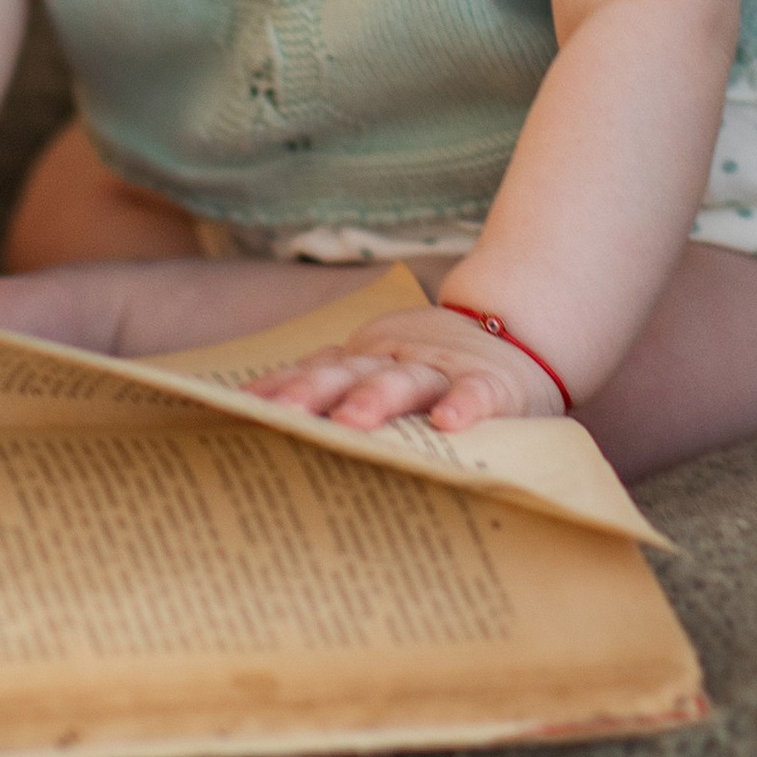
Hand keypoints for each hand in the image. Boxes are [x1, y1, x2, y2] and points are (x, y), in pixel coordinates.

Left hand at [246, 303, 566, 436]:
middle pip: (348, 373)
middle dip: (311, 393)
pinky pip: (477, 393)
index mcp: (365, 361)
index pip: (315, 372)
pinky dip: (465, 405)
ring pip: (405, 380)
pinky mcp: (494, 384)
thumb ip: (336, 390)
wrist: (517, 327)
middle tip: (280, 416)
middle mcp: (397, 360)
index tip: (239, 409)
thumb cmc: (433, 369)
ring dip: (377, 398)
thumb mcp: (383, 370)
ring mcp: (444, 369)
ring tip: (351, 422)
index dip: (280, 388)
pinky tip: (450, 424)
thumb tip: (258, 429)